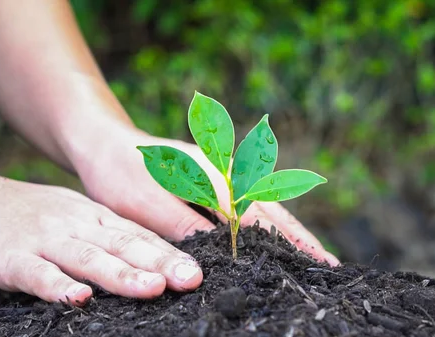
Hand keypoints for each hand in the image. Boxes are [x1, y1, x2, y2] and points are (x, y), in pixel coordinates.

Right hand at [0, 167, 202, 304]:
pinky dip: (58, 286)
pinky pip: (37, 274)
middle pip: (124, 244)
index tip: (201, 270)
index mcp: (92, 217)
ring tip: (153, 289)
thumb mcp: (72, 214)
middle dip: (161, 263)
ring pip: (88, 258)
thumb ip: (105, 233)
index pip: (138, 235)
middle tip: (193, 279)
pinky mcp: (11, 258)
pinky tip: (78, 298)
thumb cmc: (25, 213)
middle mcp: (75, 225)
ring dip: (121, 275)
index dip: (171, 252)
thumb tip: (147, 257)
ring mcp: (44, 240)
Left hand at [76, 126, 338, 265]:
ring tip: (312, 254)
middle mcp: (226, 175)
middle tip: (329, 264)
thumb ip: (185, 228)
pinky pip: (248, 204)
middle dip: (301, 237)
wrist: (105, 144)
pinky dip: (267, 223)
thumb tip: (216, 260)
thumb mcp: (148, 204)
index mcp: (215, 179)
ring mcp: (221, 176)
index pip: (261, 218)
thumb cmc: (123, 174)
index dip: (289, 243)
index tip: (316, 263)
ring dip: (289, 230)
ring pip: (264, 206)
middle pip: (272, 210)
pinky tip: (272, 238)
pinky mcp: (212, 182)